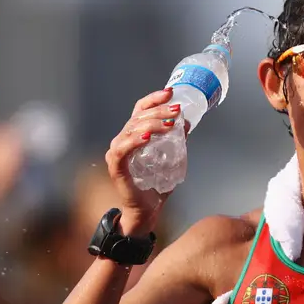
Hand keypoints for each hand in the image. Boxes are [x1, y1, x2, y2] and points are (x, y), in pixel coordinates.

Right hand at [104, 87, 188, 233]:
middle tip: (177, 111)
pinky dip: (134, 141)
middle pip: (138, 117)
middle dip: (159, 111)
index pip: (140, 110)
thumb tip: (187, 123)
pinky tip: (147, 137)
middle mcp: (122, 140)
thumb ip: (178, 142)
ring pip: (131, 130)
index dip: (154, 99)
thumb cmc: (156, 185)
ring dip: (152, 124)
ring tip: (169, 124)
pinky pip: (122, 150)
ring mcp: (117, 153)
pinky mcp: (116, 167)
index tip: (170, 92)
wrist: (147, 211)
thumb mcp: (172, 159)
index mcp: (134, 135)